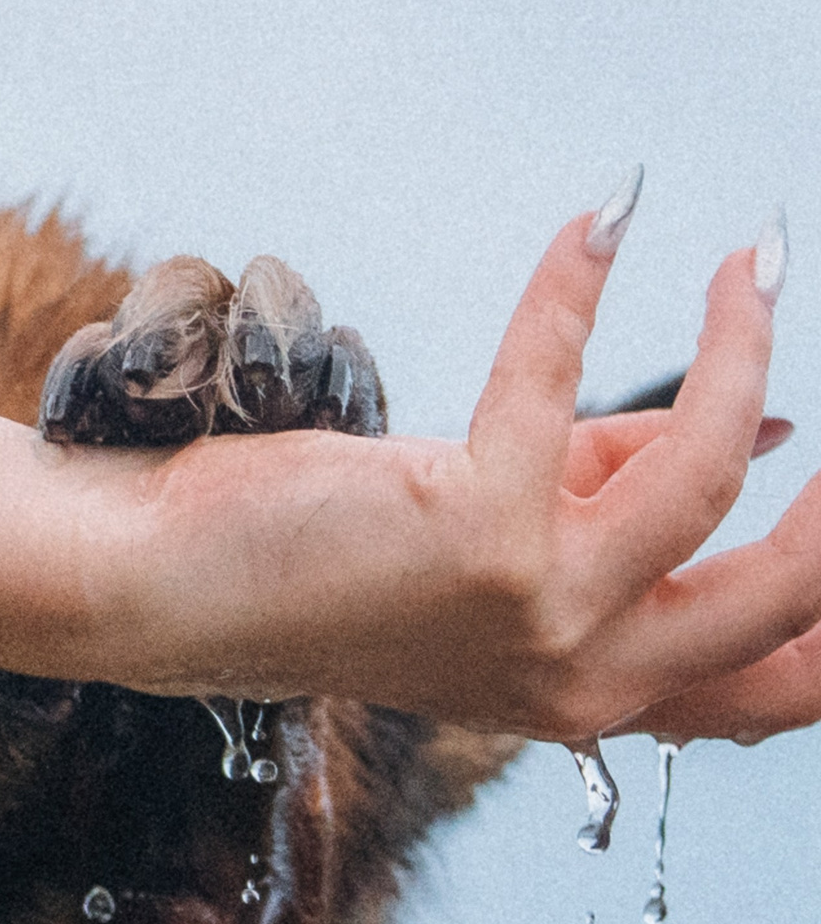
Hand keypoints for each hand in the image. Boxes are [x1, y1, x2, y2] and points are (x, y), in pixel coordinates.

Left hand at [109, 190, 802, 740]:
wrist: (166, 587)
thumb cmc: (324, 560)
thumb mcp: (503, 544)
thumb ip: (618, 494)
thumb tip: (757, 425)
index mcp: (590, 697)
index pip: (771, 688)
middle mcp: (576, 680)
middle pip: (786, 599)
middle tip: (804, 354)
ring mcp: (533, 618)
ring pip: (708, 476)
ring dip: (741, 345)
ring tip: (750, 260)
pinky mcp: (474, 541)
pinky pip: (560, 386)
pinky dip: (575, 290)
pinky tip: (598, 226)